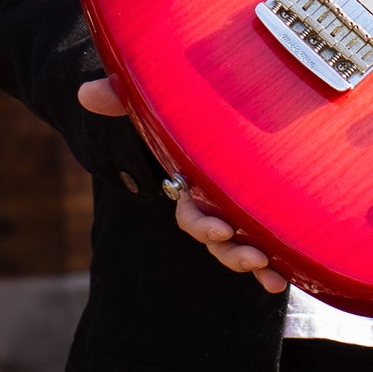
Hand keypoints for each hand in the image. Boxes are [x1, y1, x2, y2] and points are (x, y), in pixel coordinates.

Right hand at [77, 77, 286, 293]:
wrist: (218, 103)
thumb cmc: (182, 106)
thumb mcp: (155, 102)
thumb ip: (124, 99)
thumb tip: (85, 93)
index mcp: (193, 182)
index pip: (192, 213)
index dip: (202, 224)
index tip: (221, 228)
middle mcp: (214, 201)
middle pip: (217, 238)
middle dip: (232, 253)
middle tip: (253, 258)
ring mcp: (238, 208)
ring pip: (240, 247)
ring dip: (254, 264)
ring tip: (274, 276)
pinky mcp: (264, 210)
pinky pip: (269, 242)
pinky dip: (277, 263)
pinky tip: (287, 278)